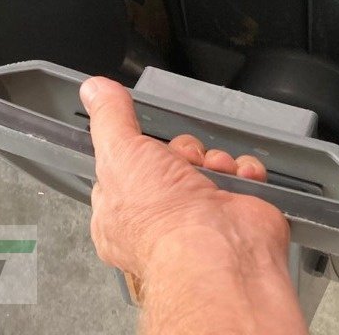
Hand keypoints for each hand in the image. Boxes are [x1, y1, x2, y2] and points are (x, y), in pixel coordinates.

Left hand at [79, 76, 307, 333]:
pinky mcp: (237, 211)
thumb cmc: (161, 221)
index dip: (138, 147)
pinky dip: (244, 171)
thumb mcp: (120, 152)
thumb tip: (94, 89)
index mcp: (122, 210)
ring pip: (209, 161)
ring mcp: (202, 215)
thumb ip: (109, 118)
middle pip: (173, 156)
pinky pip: (242, 173)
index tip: (143, 139)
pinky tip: (237, 180)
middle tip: (179, 163)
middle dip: (182, 151)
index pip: (126, 165)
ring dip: (215, 159)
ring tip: (212, 174)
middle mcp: (162, 216)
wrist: (218, 249)